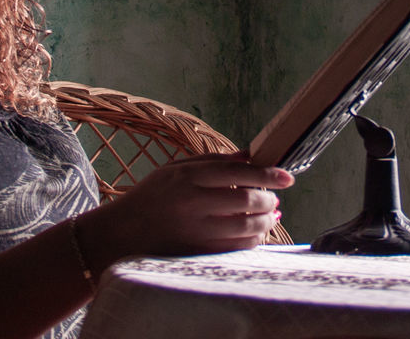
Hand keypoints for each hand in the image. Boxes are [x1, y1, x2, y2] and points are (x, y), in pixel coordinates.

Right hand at [78, 153, 293, 268]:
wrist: (121, 233)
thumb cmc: (151, 196)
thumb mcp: (175, 169)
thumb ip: (213, 161)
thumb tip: (249, 156)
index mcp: (188, 177)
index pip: (237, 173)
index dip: (267, 174)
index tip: (287, 177)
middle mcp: (193, 203)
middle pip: (245, 200)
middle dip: (268, 199)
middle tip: (275, 198)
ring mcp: (195, 231)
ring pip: (245, 227)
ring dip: (266, 221)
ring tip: (271, 215)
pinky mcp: (197, 253)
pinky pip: (236, 249)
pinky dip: (253, 241)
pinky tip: (258, 233)